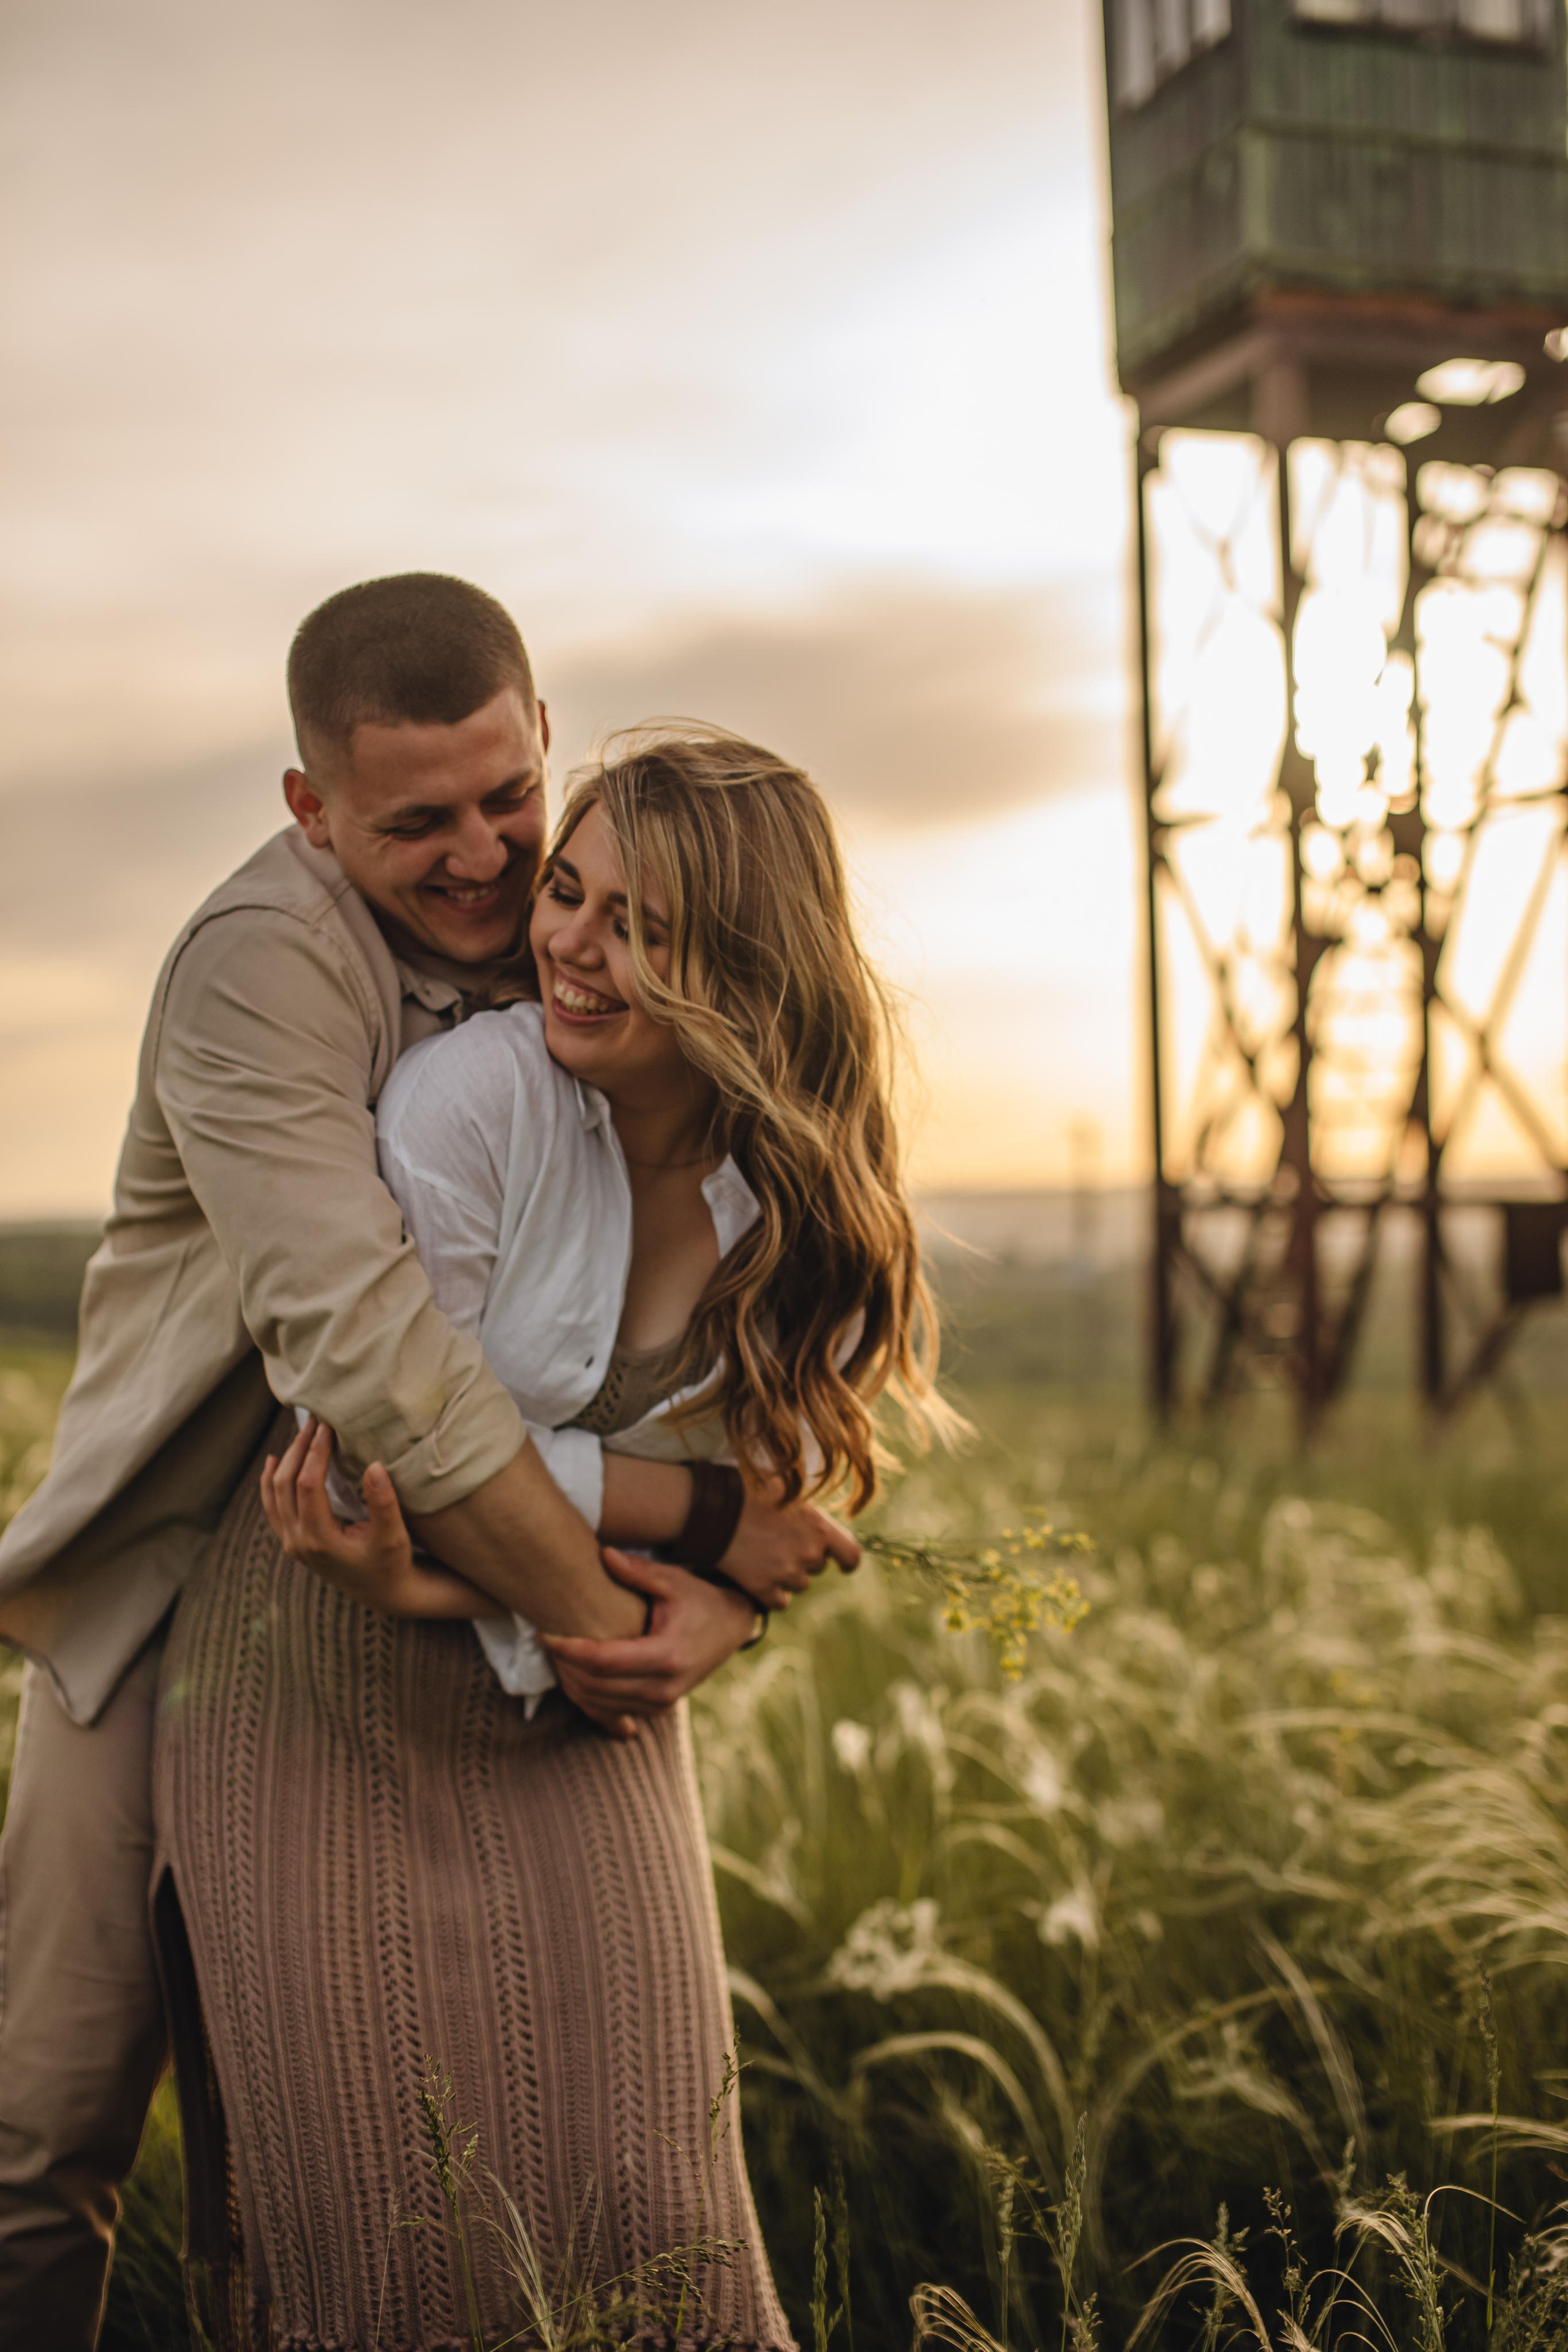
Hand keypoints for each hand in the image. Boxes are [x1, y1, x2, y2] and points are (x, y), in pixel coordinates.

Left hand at [261, 1418, 492, 1620]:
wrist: (385, 1593)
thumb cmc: (393, 1563)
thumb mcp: (394, 1535)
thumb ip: (383, 1502)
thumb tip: (374, 1465)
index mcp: (320, 1540)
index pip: (308, 1485)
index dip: (316, 1452)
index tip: (329, 1427)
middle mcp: (298, 1543)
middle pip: (285, 1485)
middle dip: (299, 1449)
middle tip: (316, 1421)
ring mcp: (292, 1544)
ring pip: (273, 1494)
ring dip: (285, 1461)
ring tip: (301, 1434)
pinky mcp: (293, 1543)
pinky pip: (272, 1507)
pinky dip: (270, 1482)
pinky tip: (275, 1462)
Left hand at [541, 1548, 757, 1739]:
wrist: (731, 1628)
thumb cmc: (700, 1600)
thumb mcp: (674, 1580)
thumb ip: (638, 1571)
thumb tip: (602, 1554)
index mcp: (666, 1655)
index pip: (601, 1661)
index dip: (567, 1649)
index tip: (544, 1633)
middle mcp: (663, 1687)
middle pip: (594, 1686)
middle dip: (563, 1666)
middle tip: (545, 1641)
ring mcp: (661, 1703)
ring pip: (598, 1704)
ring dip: (571, 1683)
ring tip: (556, 1654)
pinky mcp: (657, 1709)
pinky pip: (611, 1712)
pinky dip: (587, 1698)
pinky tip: (572, 1677)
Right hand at [716, 1477, 859, 1610]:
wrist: (713, 1508)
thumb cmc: (749, 1489)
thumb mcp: (787, 1487)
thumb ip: (808, 1508)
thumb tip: (817, 1516)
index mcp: (819, 1527)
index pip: (852, 1555)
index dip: (848, 1562)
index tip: (842, 1565)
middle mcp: (808, 1553)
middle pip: (818, 1567)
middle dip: (805, 1558)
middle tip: (782, 1542)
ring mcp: (785, 1573)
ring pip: (799, 1584)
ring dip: (789, 1575)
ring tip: (767, 1555)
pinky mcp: (763, 1588)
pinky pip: (780, 1601)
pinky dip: (773, 1592)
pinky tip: (759, 1574)